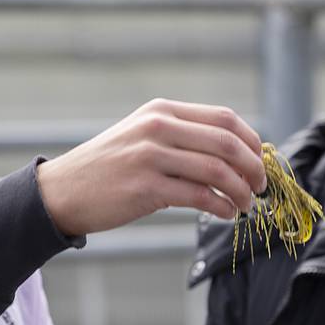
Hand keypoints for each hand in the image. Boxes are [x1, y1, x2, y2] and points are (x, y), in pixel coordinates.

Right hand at [36, 98, 266, 236]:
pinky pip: (200, 196)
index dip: (252, 141)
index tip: (260, 161)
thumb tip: (235, 153)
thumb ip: (181, 137)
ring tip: (245, 205)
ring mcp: (150, 156)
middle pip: (227, 142)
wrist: (62, 190)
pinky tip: (226, 213)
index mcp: (160, 110)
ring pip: (218, 171)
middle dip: (254, 168)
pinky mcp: (145, 187)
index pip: (224, 117)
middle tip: (261, 187)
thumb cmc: (107, 167)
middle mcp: (157, 127)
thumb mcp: (140, 136)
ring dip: (242, 192)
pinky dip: (222, 207)